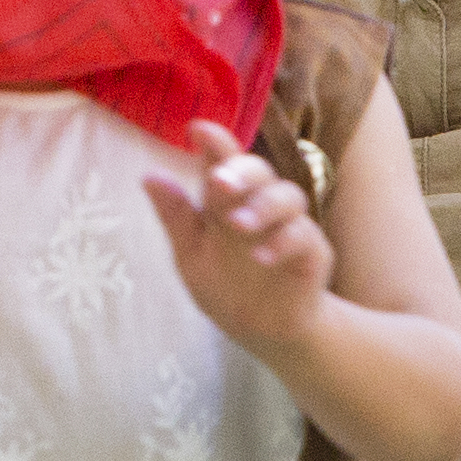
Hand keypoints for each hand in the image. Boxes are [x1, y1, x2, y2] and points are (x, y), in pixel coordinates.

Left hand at [147, 120, 336, 365]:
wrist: (263, 331)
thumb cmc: (225, 285)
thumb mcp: (191, 255)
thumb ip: (176, 218)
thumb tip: (148, 177)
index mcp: (226, 200)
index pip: (221, 161)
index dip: (214, 142)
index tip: (196, 129)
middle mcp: (259, 203)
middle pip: (259, 170)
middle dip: (240, 170)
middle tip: (219, 182)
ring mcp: (289, 225)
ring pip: (287, 195)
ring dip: (262, 206)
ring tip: (238, 225)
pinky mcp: (312, 251)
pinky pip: (303, 236)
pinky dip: (283, 242)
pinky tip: (262, 256)